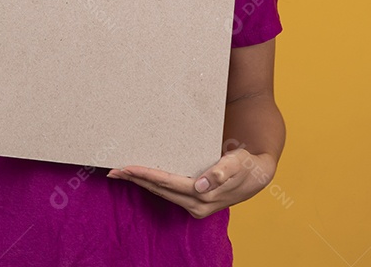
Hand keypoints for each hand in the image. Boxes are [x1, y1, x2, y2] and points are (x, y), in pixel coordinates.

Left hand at [106, 148, 275, 217]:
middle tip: (112, 170)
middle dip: (135, 181)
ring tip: (121, 173)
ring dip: (141, 183)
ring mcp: (195, 206)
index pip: (168, 184)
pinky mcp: (194, 202)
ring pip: (161, 193)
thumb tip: (201, 186)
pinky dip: (153, 185)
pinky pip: (169, 193)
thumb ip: (220, 173)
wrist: (258, 175)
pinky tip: (141, 179)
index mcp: (204, 196)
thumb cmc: (246, 165)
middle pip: (159, 191)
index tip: (126, 168)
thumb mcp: (237, 164)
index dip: (145, 175)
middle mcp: (197, 206)